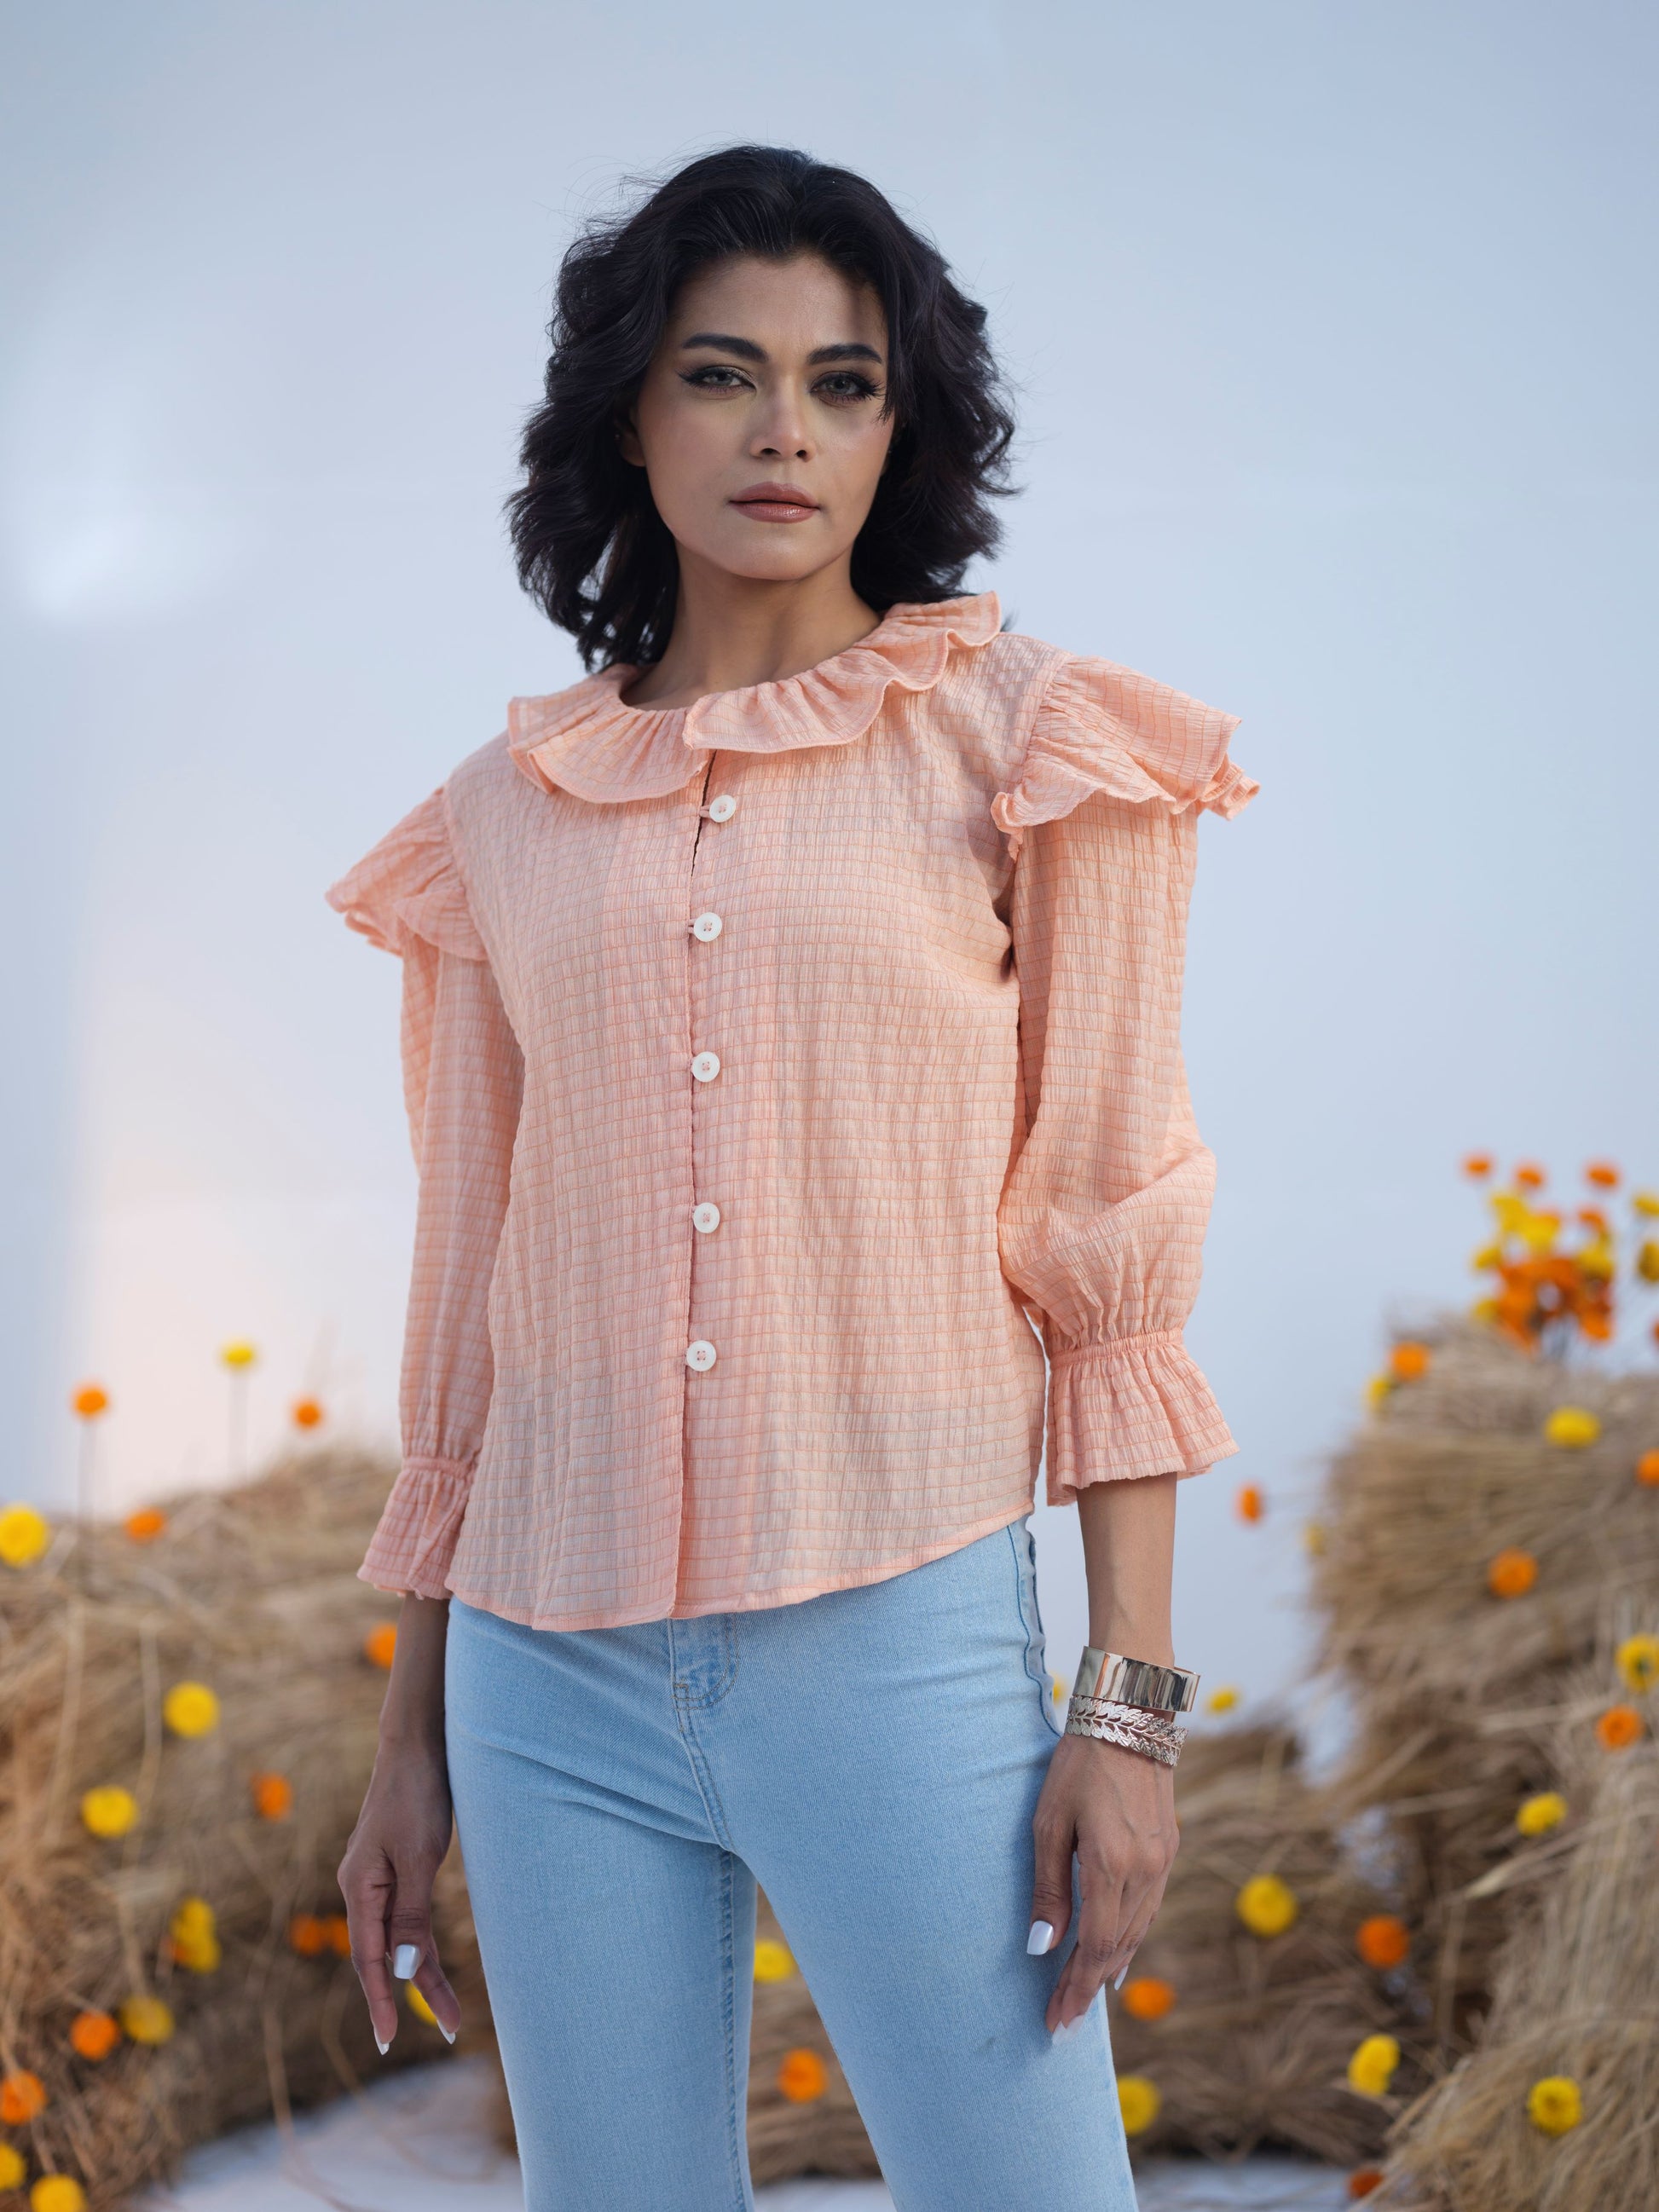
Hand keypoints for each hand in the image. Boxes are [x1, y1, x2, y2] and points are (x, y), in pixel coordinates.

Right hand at [337, 1735, 462, 2051]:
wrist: (419, 1744)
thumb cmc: (416, 1795)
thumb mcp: (416, 1857)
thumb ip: (408, 1915)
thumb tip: (400, 1970)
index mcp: (359, 1888)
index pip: (368, 1959)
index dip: (380, 2001)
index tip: (388, 2041)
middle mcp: (364, 1888)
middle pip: (385, 1955)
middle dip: (412, 1995)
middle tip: (446, 2031)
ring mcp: (381, 1878)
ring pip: (401, 1938)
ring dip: (424, 1973)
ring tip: (450, 2014)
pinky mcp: (400, 1867)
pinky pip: (409, 1916)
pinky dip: (421, 1943)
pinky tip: (431, 1965)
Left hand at [1027, 1729, 1178, 2033]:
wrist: (1129, 1715)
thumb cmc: (1078, 1764)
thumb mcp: (1049, 1823)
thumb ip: (1049, 1888)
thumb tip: (1041, 1948)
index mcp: (1112, 1867)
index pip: (1094, 1948)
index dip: (1074, 1989)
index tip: (1056, 2021)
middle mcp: (1146, 1871)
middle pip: (1118, 1948)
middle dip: (1089, 1988)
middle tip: (1064, 2020)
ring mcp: (1163, 1861)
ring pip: (1138, 1931)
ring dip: (1110, 1967)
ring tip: (1085, 1994)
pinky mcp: (1168, 1848)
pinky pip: (1149, 1908)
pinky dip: (1131, 1937)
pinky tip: (1117, 1951)